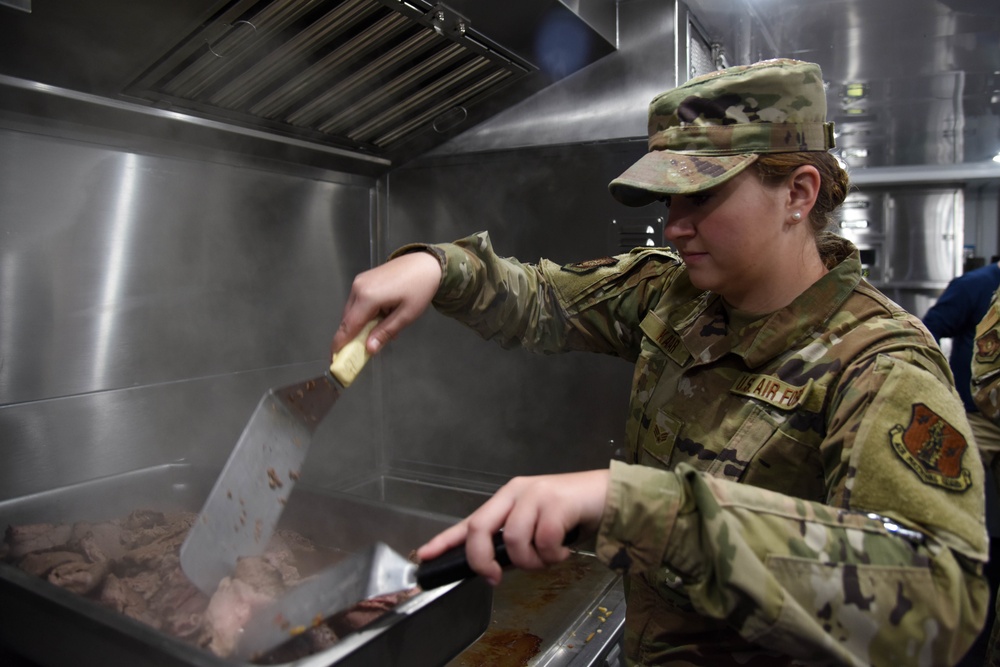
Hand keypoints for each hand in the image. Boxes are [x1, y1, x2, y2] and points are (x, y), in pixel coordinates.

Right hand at [331, 251, 441, 356]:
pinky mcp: (363, 279)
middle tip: (366, 349)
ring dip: (362, 324)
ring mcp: (359, 281)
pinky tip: (382, 316)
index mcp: (368, 297)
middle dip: (354, 336)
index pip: (348, 326)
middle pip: (348, 319)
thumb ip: (385, 332)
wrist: (425, 263)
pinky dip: (366, 313)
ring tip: (383, 328)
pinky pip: (358, 302)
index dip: (340, 344)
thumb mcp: (406, 315)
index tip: (334, 358)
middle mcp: (358, 288)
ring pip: (353, 311)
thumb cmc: (420, 289)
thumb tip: (369, 349)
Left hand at [416, 469, 609, 585]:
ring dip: (531, 562)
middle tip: (495, 577)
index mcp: (506, 499)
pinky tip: (564, 551)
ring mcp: (536, 495)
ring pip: (514, 540)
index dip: (445, 540)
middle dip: (482, 560)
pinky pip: (544, 540)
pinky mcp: (557, 501)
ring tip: (549, 559)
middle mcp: (516, 492)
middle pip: (480, 528)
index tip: (425, 556)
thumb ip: (512, 543)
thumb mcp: (536, 526)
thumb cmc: (571, 514)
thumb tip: (492, 569)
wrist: (608, 496)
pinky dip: (553, 555)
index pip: (469, 521)